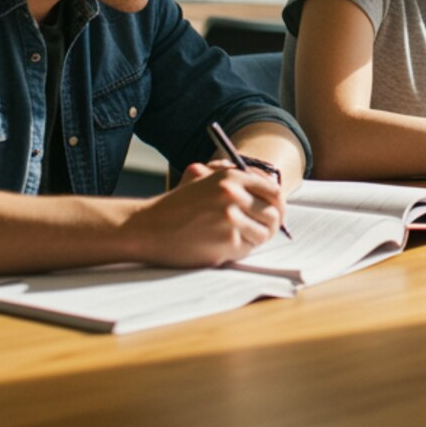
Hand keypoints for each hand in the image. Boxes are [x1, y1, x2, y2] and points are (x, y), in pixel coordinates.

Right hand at [128, 164, 284, 267]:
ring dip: (256, 238)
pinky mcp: (227, 241)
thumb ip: (234, 179)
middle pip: (274, 213)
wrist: (147, 227)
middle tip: (264, 230)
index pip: (273, 190)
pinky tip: (223, 246)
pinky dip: (240, 250)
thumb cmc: (175, 204)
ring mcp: (231, 218)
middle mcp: (234, 194)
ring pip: (264, 233)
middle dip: (272, 224)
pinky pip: (248, 248)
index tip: (275, 212)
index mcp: (231, 177)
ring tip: (239, 239)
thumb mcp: (201, 178)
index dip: (277, 204)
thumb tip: (270, 190)